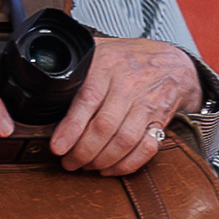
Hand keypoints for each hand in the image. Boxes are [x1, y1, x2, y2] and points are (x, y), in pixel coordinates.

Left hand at [50, 36, 199, 176]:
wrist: (174, 63)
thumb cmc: (131, 59)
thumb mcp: (100, 50)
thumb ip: (76, 66)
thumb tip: (44, 84)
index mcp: (108, 66)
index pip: (87, 101)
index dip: (71, 128)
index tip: (58, 147)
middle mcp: (129, 85)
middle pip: (104, 127)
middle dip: (83, 152)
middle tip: (69, 162)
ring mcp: (147, 104)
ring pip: (124, 141)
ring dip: (102, 160)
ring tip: (87, 166)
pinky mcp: (161, 121)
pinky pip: (146, 149)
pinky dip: (127, 164)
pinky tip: (111, 168)